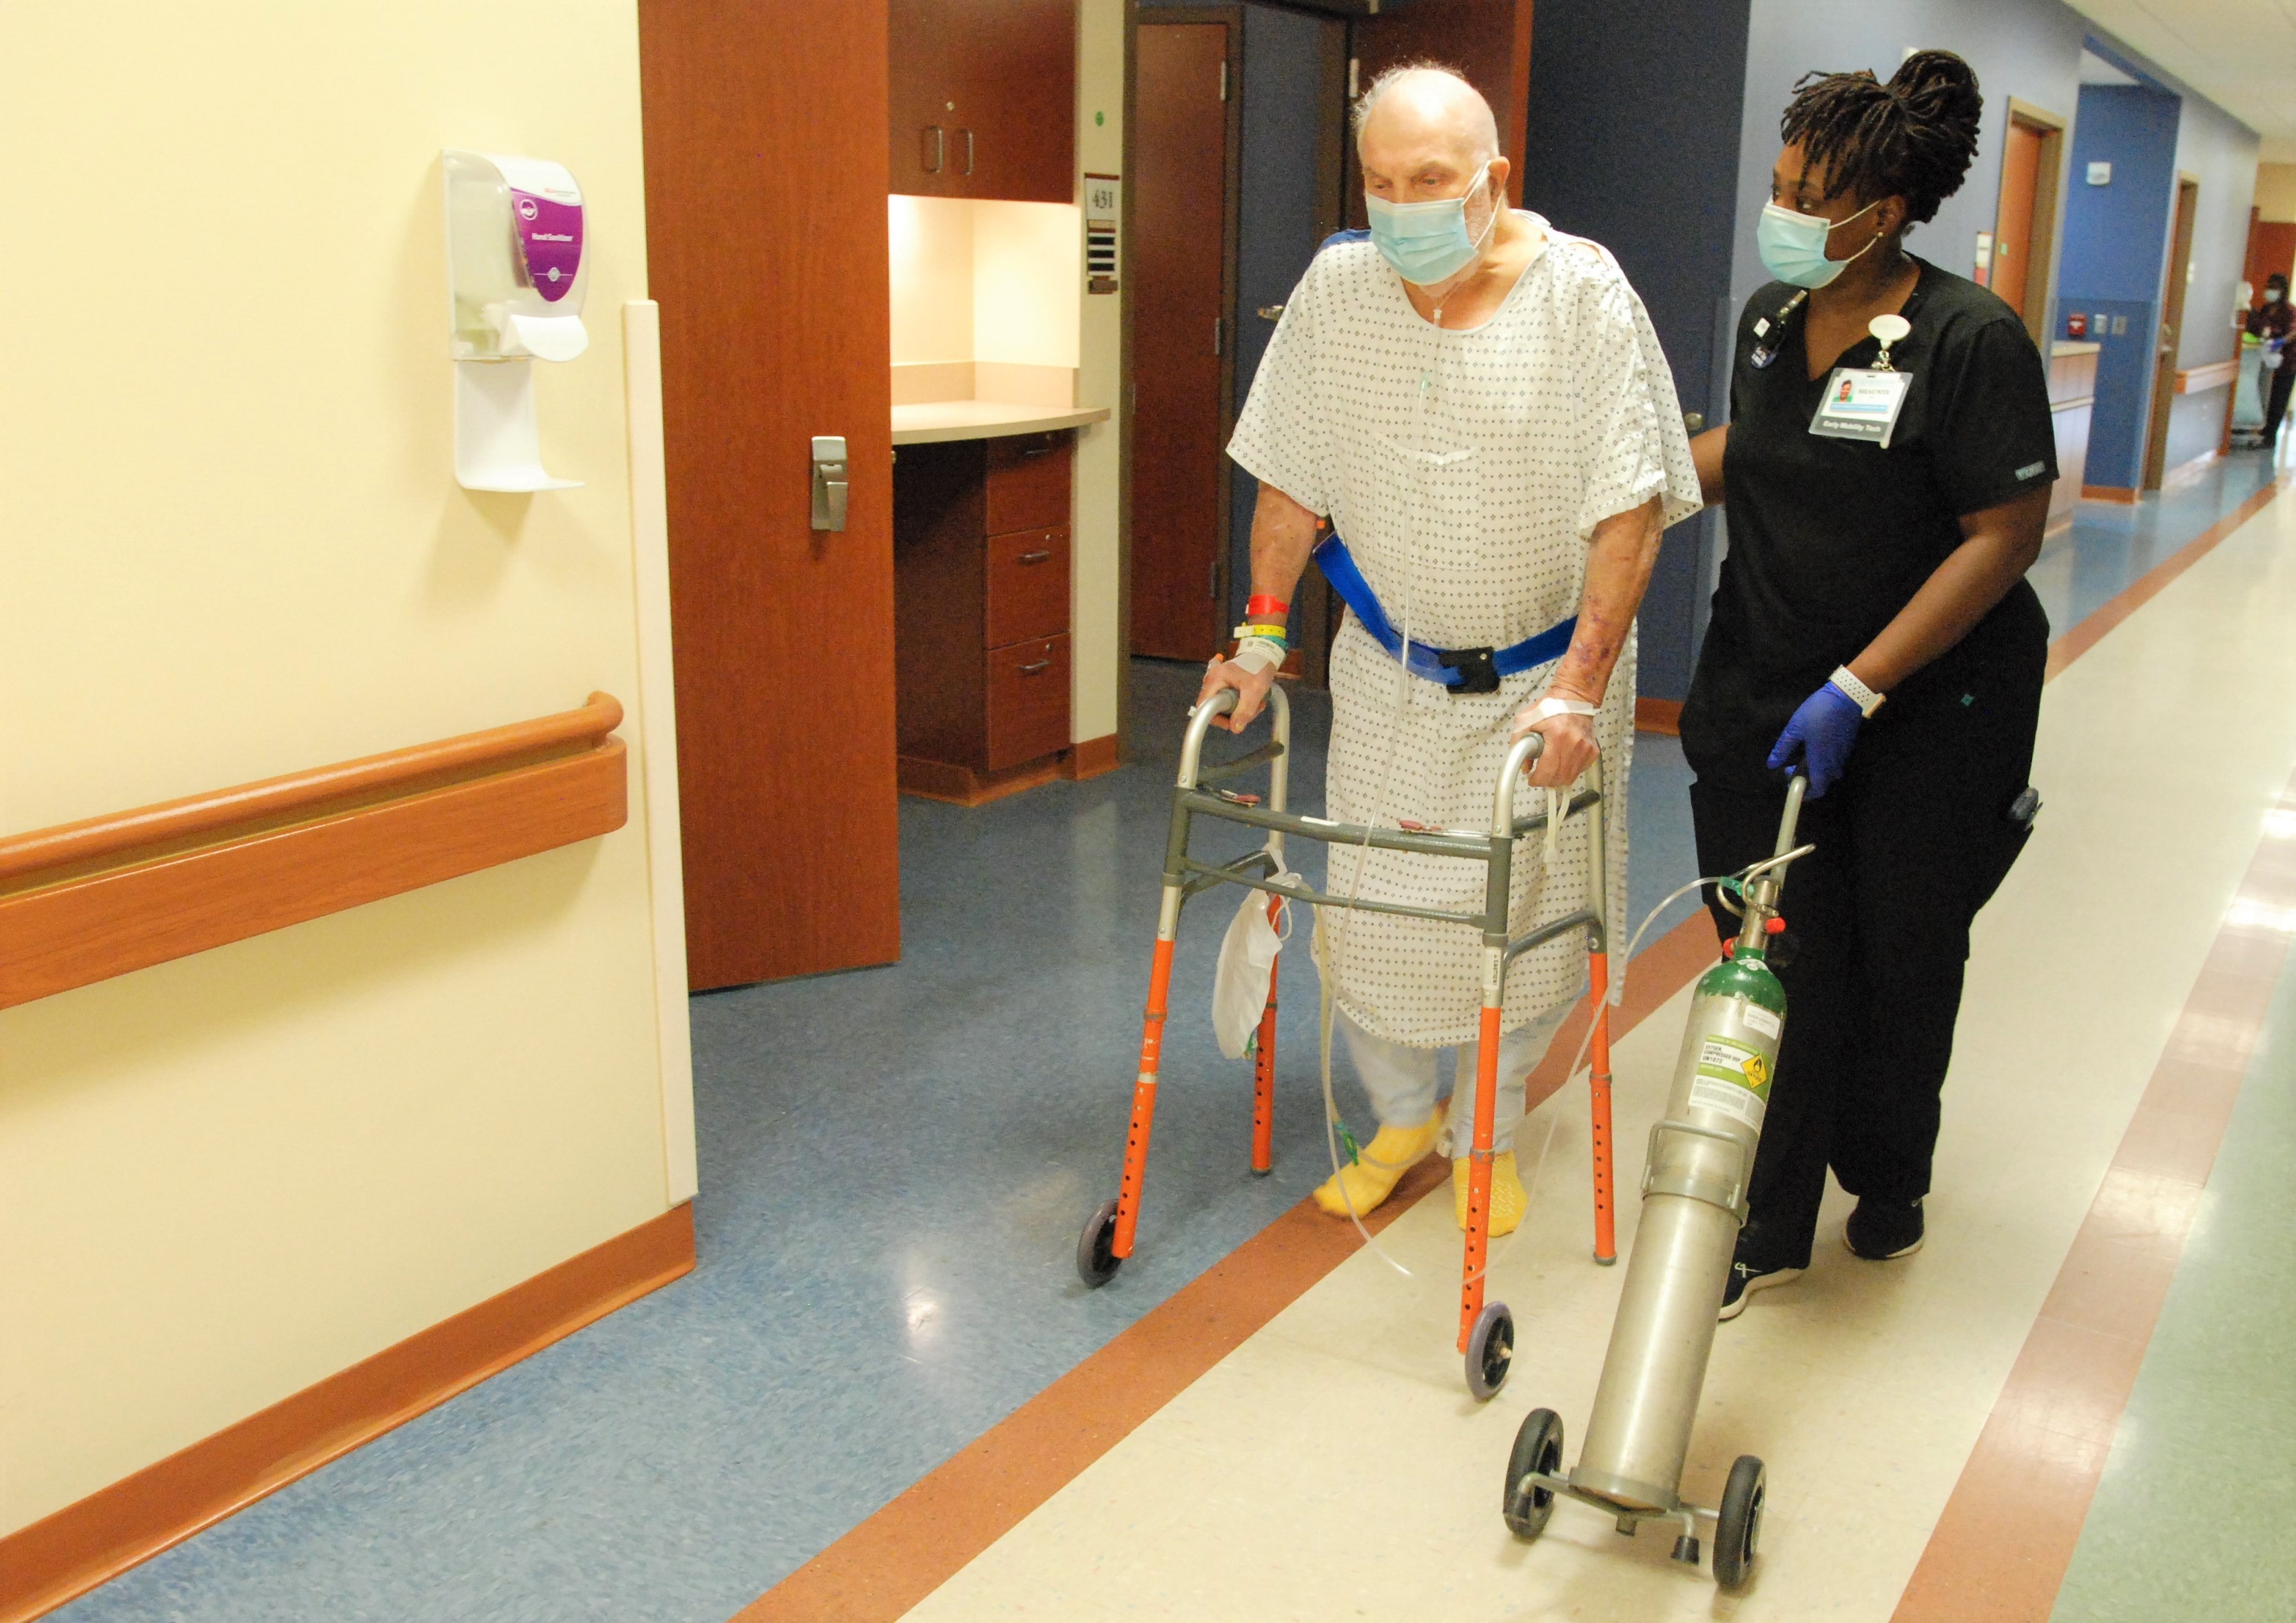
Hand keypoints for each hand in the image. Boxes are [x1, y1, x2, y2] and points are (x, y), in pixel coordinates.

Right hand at [1197, 655, 1275, 731]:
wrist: (1264, 655)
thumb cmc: (1258, 668)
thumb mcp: (1255, 690)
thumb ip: (1245, 709)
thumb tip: (1235, 729)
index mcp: (1215, 679)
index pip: (1204, 705)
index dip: (1215, 718)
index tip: (1231, 722)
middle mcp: (1212, 681)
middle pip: (1215, 708)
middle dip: (1233, 715)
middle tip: (1250, 713)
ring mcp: (1219, 684)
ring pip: (1224, 707)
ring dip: (1240, 711)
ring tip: (1257, 705)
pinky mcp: (1226, 687)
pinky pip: (1229, 702)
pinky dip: (1241, 705)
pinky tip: (1254, 702)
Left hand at [1511, 693, 1598, 787]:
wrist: (1574, 698)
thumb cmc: (1549, 708)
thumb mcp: (1525, 720)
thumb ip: (1518, 744)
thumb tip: (1524, 767)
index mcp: (1557, 736)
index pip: (1548, 770)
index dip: (1537, 780)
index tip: (1532, 779)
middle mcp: (1575, 744)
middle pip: (1559, 777)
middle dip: (1546, 781)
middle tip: (1538, 775)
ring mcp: (1586, 749)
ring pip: (1570, 777)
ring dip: (1557, 778)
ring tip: (1549, 768)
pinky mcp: (1593, 751)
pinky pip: (1579, 771)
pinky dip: (1569, 771)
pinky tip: (1562, 762)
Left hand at [1767, 682, 1863, 796]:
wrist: (1847, 696)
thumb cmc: (1818, 712)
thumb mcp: (1795, 728)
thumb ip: (1783, 748)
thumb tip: (1772, 765)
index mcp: (1821, 761)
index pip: (1818, 789)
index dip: (1807, 794)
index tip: (1793, 786)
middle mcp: (1834, 761)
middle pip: (1824, 782)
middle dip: (1807, 780)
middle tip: (1791, 768)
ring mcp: (1843, 753)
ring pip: (1830, 771)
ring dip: (1816, 770)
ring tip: (1801, 757)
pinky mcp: (1847, 745)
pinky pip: (1835, 761)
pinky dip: (1824, 761)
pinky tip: (1814, 747)